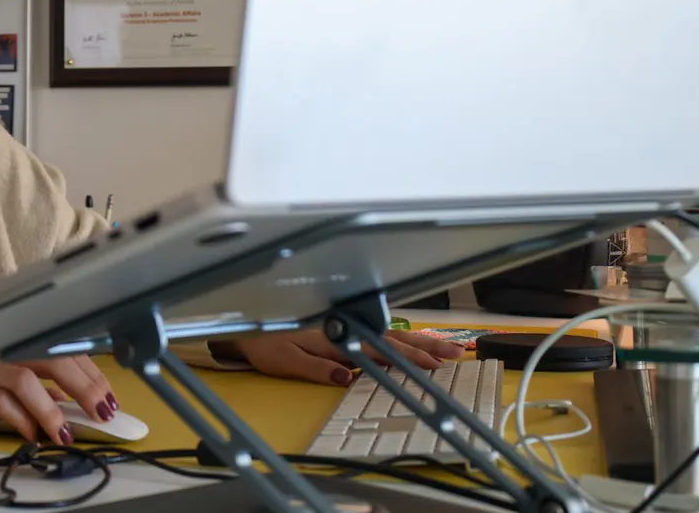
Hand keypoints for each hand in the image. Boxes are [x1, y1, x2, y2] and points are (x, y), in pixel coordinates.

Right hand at [0, 356, 117, 444]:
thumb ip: (27, 385)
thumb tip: (66, 402)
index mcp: (8, 341)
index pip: (59, 346)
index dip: (89, 369)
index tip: (107, 393)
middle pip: (51, 356)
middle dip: (84, 385)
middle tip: (103, 411)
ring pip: (28, 378)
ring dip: (54, 408)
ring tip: (68, 431)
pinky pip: (1, 402)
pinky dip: (23, 419)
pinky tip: (33, 435)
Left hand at [232, 328, 463, 385]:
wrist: (242, 321)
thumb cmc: (263, 343)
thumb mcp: (286, 361)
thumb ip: (317, 368)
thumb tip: (349, 377)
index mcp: (334, 336)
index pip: (379, 349)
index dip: (408, 357)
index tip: (436, 363)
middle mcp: (344, 326)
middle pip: (392, 337)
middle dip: (425, 345)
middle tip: (456, 352)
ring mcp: (344, 323)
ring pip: (388, 330)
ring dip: (417, 339)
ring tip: (445, 347)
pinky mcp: (340, 323)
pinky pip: (377, 329)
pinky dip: (399, 334)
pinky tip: (411, 340)